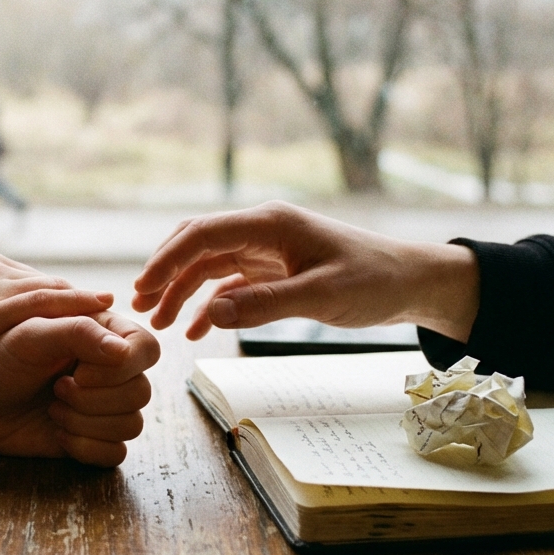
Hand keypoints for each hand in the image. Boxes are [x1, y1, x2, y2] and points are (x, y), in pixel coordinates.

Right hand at [0, 249, 114, 380]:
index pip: (31, 283)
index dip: (62, 302)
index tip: (90, 316)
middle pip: (49, 283)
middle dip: (81, 302)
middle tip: (117, 321)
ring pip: (53, 289)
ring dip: (88, 303)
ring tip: (121, 320)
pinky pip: (45, 303)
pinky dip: (77, 306)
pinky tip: (103, 315)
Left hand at [0, 311, 159, 466]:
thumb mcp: (31, 334)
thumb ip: (77, 333)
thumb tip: (123, 351)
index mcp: (104, 333)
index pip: (147, 349)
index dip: (120, 367)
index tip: (77, 371)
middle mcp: (110, 370)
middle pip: (141, 392)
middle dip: (94, 399)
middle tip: (56, 390)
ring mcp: (102, 405)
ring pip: (133, 424)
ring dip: (88, 423)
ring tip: (53, 409)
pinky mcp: (92, 437)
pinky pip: (117, 452)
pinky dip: (89, 448)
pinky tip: (59, 434)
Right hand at [131, 201, 479, 341]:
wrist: (413, 283)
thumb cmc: (374, 282)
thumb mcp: (321, 296)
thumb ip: (266, 304)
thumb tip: (211, 313)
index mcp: (270, 224)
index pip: (202, 234)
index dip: (166, 260)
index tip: (142, 288)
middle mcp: (263, 230)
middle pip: (197, 245)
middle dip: (165, 273)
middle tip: (139, 307)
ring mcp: (268, 250)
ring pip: (210, 266)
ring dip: (182, 292)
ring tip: (159, 323)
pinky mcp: (276, 270)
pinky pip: (231, 284)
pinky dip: (210, 305)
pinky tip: (195, 331)